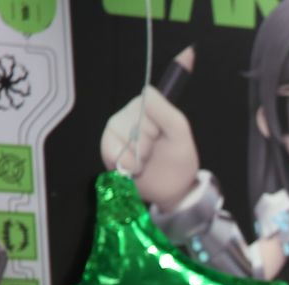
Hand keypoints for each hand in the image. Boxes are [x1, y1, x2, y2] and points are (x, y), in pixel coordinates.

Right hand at [99, 87, 199, 209]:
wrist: (169, 190)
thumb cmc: (177, 162)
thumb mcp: (181, 137)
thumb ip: (167, 113)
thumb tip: (146, 90)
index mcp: (151, 106)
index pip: (144, 104)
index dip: (154, 125)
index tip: (164, 137)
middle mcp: (130, 113)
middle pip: (129, 121)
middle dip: (144, 144)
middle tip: (154, 153)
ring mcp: (116, 128)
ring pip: (117, 135)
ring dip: (134, 156)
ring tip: (144, 162)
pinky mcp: (107, 145)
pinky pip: (108, 149)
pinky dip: (123, 163)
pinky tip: (133, 168)